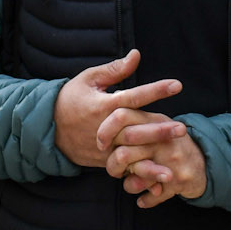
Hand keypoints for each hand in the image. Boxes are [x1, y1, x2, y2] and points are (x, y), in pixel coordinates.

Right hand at [54, 50, 182, 168]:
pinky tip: (161, 175)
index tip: (177, 85)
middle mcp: (105, 127)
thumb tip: (136, 54)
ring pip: (132, 152)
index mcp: (103, 104)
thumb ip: (115, 69)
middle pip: (136, 128)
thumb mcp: (89, 79)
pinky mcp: (102, 160)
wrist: (47, 128)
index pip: (134, 96)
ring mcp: (103, 146)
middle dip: (160, 129)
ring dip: (154, 154)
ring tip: (176, 156)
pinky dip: (141, 171)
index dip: (156, 90)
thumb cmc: (70, 98)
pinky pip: (124, 167)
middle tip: (182, 128)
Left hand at [105, 123, 206, 207]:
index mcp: (155, 120)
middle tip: (115, 170)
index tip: (101, 144)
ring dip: (129, 185)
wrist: (204, 162)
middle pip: (123, 152)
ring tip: (130, 184)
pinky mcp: (179, 181)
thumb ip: (133, 122)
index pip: (122, 116)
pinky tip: (143, 199)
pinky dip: (144, 200)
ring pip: (135, 178)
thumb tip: (110, 113)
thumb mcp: (157, 125)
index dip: (105, 130)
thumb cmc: (171, 144)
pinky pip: (150, 197)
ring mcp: (172, 160)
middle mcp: (163, 138)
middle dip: (113, 166)